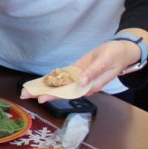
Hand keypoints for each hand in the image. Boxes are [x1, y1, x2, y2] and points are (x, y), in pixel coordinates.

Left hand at [21, 41, 139, 101]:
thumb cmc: (115, 56)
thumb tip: (81, 82)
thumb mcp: (105, 61)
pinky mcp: (78, 70)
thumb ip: (93, 72)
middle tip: (25, 95)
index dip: (55, 96)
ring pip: (60, 84)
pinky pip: (64, 75)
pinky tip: (41, 81)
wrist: (122, 50)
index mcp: (90, 85)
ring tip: (28, 90)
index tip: (41, 98)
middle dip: (44, 92)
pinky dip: (53, 78)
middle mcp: (82, 84)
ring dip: (45, 87)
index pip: (69, 93)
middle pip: (61, 91)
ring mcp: (79, 77)